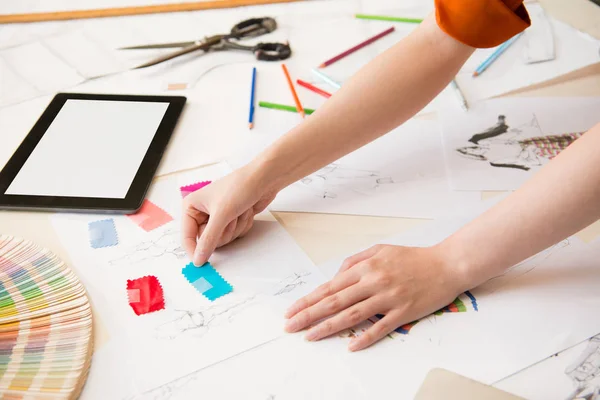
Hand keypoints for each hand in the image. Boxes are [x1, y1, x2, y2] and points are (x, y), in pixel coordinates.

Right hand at [182, 165, 276, 265]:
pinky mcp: (232, 220)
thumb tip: (197, 259)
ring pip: (223, 239)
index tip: (201, 264)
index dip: (194, 250)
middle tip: (230, 218)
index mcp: (191, 207)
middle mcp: (202, 212)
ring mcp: (218, 217)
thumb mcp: (221, 215)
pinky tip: (246, 211)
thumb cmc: (240, 188)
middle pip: (208, 241)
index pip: (187, 237)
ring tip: (240, 211)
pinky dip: (242, 226)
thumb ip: (208, 239)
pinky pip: (235, 235)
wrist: (264, 179)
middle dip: (224, 231)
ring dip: (235, 227)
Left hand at [284, 244, 467, 350]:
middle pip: (334, 302)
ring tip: (310, 336)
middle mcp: (374, 281)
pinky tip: (350, 345)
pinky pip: (380, 327)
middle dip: (309, 315)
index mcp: (366, 267)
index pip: (330, 286)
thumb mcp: (380, 249)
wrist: (447, 264)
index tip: (292, 310)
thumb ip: (355, 261)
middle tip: (291, 326)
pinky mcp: (404, 312)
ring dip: (328, 327)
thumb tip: (336, 276)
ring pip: (351, 315)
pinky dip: (365, 337)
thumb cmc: (413, 258)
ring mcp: (388, 297)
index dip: (308, 300)